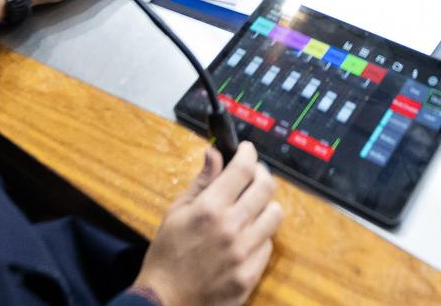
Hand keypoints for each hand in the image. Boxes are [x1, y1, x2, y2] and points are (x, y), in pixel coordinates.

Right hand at [134, 143, 280, 305]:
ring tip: (251, 208)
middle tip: (252, 176)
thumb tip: (214, 153)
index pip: (243, 168)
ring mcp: (244, 253)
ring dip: (265, 206)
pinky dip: (260, 236)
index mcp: (210, 208)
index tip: (246, 150)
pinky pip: (268, 244)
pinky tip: (246, 237)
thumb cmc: (166, 256)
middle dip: (261, 174)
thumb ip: (201, 182)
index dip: (248, 153)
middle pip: (266, 187)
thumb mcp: (176, 213)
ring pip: (275, 214)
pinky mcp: (251, 274)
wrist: (165, 302)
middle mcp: (231, 227)